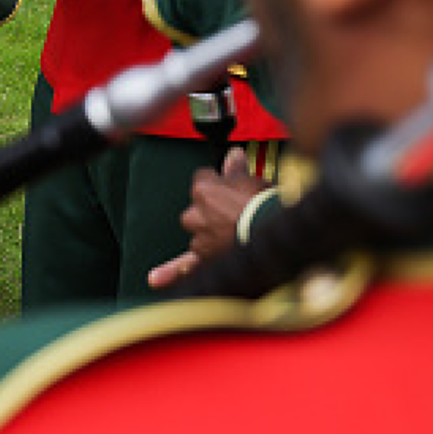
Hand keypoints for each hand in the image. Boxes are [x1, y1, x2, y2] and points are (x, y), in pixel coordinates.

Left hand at [146, 148, 271, 288]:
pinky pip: (185, 266)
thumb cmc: (267, 207)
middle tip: (240, 214)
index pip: (204, 179)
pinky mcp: (205, 259)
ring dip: (211, 235)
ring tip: (238, 235)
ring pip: (199, 234)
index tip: (233, 188)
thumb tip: (233, 154)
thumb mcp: (255, 182)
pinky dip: (171, 273)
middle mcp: (194, 213)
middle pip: (198, 208)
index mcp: (203, 190)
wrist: (278, 238)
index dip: (220, 184)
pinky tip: (154, 280)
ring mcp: (198, 238)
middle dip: (213, 211)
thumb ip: (237, 170)